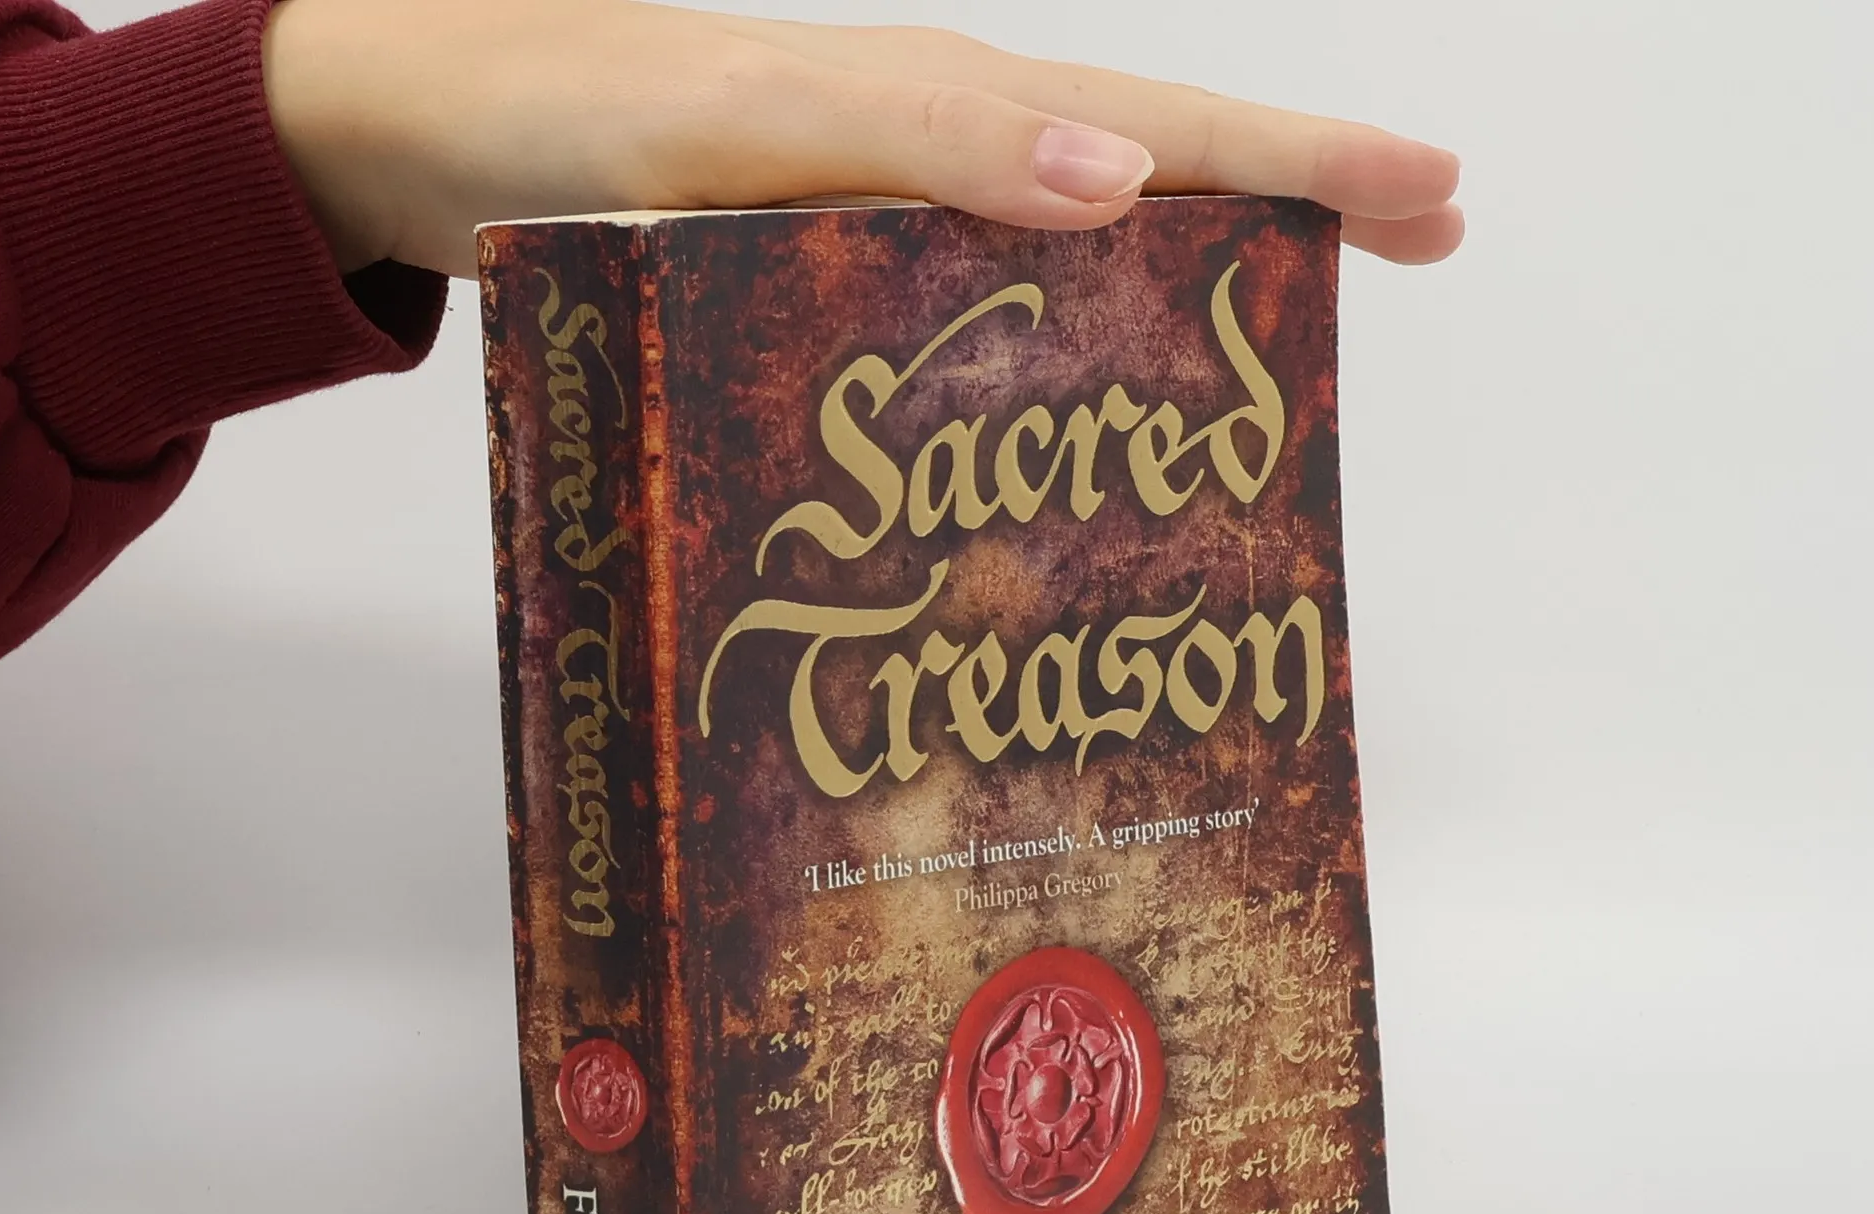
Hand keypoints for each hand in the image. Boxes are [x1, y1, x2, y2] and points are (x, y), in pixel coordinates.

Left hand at [263, 0, 1461, 280]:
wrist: (437, 139)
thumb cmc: (575, 115)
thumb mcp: (754, 119)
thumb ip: (927, 141)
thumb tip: (1120, 187)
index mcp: (946, 112)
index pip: (1168, 129)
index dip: (1305, 162)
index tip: (1436, 201)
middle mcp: (938, 170)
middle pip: (1152, 185)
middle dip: (1288, 218)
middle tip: (1416, 260)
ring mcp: (890, 235)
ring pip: (1077, 263)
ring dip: (1184, 304)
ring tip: (1273, 380)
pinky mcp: (831, 291)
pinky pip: (976, 329)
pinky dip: (1049, 371)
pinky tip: (1067, 441)